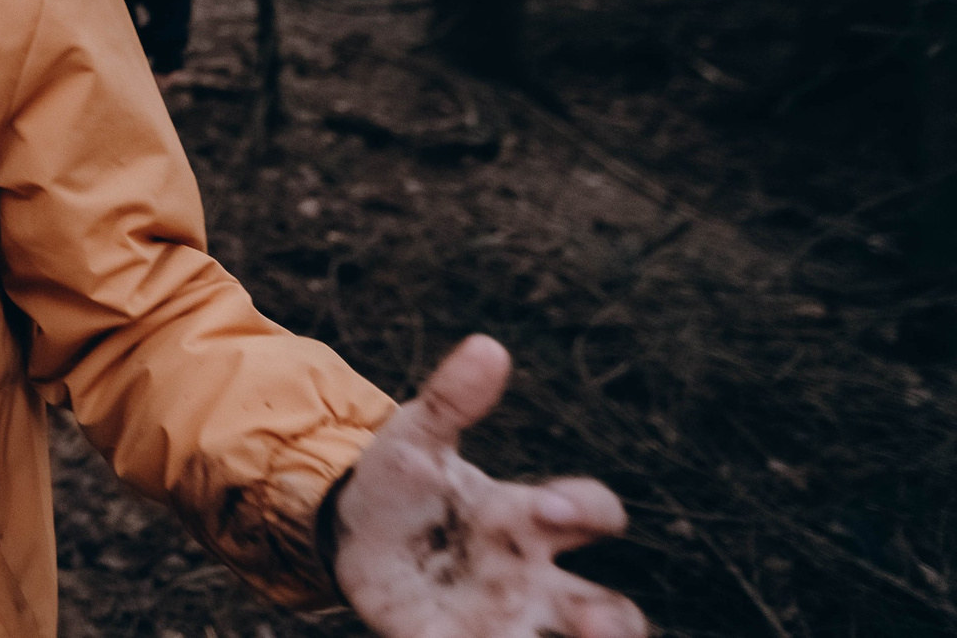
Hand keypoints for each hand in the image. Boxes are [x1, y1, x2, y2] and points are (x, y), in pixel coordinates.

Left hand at [334, 336, 643, 637]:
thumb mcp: (416, 437)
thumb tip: (488, 346)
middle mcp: (528, 575)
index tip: (548, 509)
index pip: (593, 513)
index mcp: (525, 518)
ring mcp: (499, 616)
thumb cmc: (400, 481)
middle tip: (597, 623)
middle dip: (612, 623)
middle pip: (607, 610)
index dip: (585, 511)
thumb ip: (450, 399)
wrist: (344, 529)